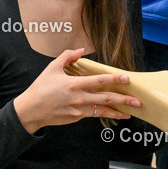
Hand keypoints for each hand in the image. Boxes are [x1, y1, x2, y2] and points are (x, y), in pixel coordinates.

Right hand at [13, 49, 141, 133]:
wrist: (30, 111)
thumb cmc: (40, 88)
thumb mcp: (52, 68)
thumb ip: (68, 56)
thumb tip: (81, 50)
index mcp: (74, 85)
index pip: (99, 81)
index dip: (114, 79)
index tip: (126, 79)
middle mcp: (79, 99)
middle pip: (106, 99)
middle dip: (123, 100)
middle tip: (137, 101)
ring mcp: (78, 111)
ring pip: (102, 111)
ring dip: (117, 112)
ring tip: (130, 113)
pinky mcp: (76, 118)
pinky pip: (92, 114)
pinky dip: (103, 113)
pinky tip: (111, 113)